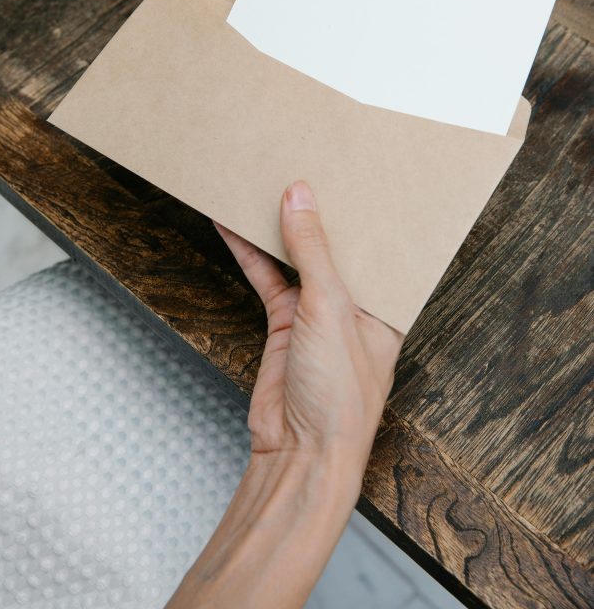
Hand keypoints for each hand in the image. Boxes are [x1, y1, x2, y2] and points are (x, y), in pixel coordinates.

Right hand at [215, 180, 402, 475]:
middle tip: (299, 166)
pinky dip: (250, 254)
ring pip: (296, 258)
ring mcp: (318, 314)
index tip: (345, 171)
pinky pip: (267, 278)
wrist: (300, 454)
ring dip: (277, 228)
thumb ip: (313, 252)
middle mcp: (356, 304)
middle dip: (316, 212)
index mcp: (387, 302)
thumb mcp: (330, 310)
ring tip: (259, 185)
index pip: (375, 244)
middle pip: (333, 246)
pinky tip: (233, 227)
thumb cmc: (339, 397)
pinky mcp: (285, 324)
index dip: (361, 209)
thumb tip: (300, 197)